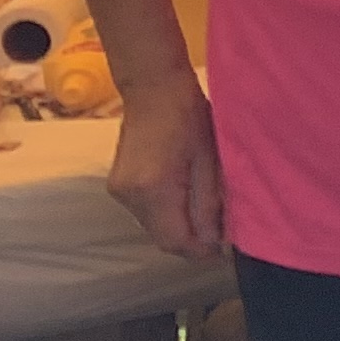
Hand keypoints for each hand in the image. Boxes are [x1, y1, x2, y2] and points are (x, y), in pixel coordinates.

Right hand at [108, 75, 225, 259]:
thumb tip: (213, 241)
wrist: (152, 87)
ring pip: (152, 226)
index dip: (199, 252)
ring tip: (206, 215)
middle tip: (220, 235)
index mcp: (154, 189)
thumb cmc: (189, 116)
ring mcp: (119, 191)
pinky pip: (144, 212)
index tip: (222, 253)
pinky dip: (165, 213)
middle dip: (191, 241)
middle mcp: (130, 196)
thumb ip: (209, 203)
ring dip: (178, 227)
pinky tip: (185, 198)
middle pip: (162, 237)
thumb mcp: (209, 160)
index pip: (175, 240)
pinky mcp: (117, 184)